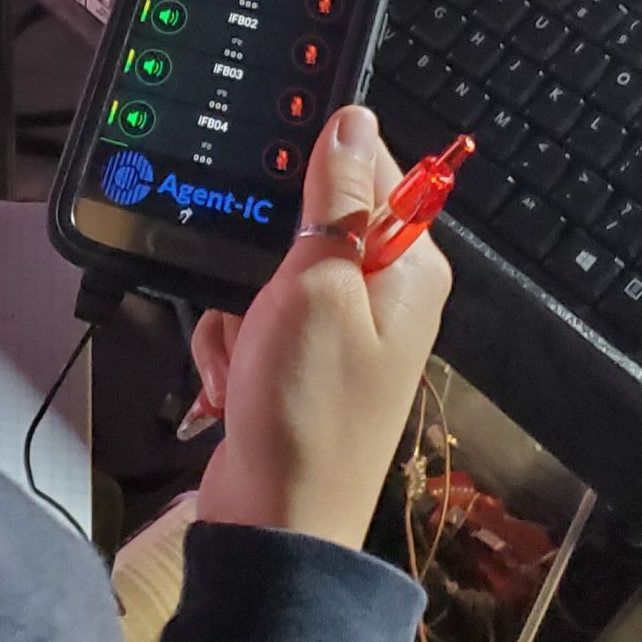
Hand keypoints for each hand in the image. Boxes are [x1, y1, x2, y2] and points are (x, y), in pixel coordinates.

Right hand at [191, 106, 452, 552]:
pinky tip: (239, 379)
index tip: (278, 206)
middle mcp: (384, 292)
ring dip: (238, 307)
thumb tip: (354, 119)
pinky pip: (250, 315)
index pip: (371, 167)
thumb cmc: (307, 414)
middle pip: (307, 220)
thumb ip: (336, 198)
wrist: (274, 521)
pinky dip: (232, 343)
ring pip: (265, 268)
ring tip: (250, 353)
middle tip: (260, 300)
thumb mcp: (318, 286)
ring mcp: (342, 329)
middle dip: (259, 257)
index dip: (312, 175)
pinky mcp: (302, 359)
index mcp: (408, 264)